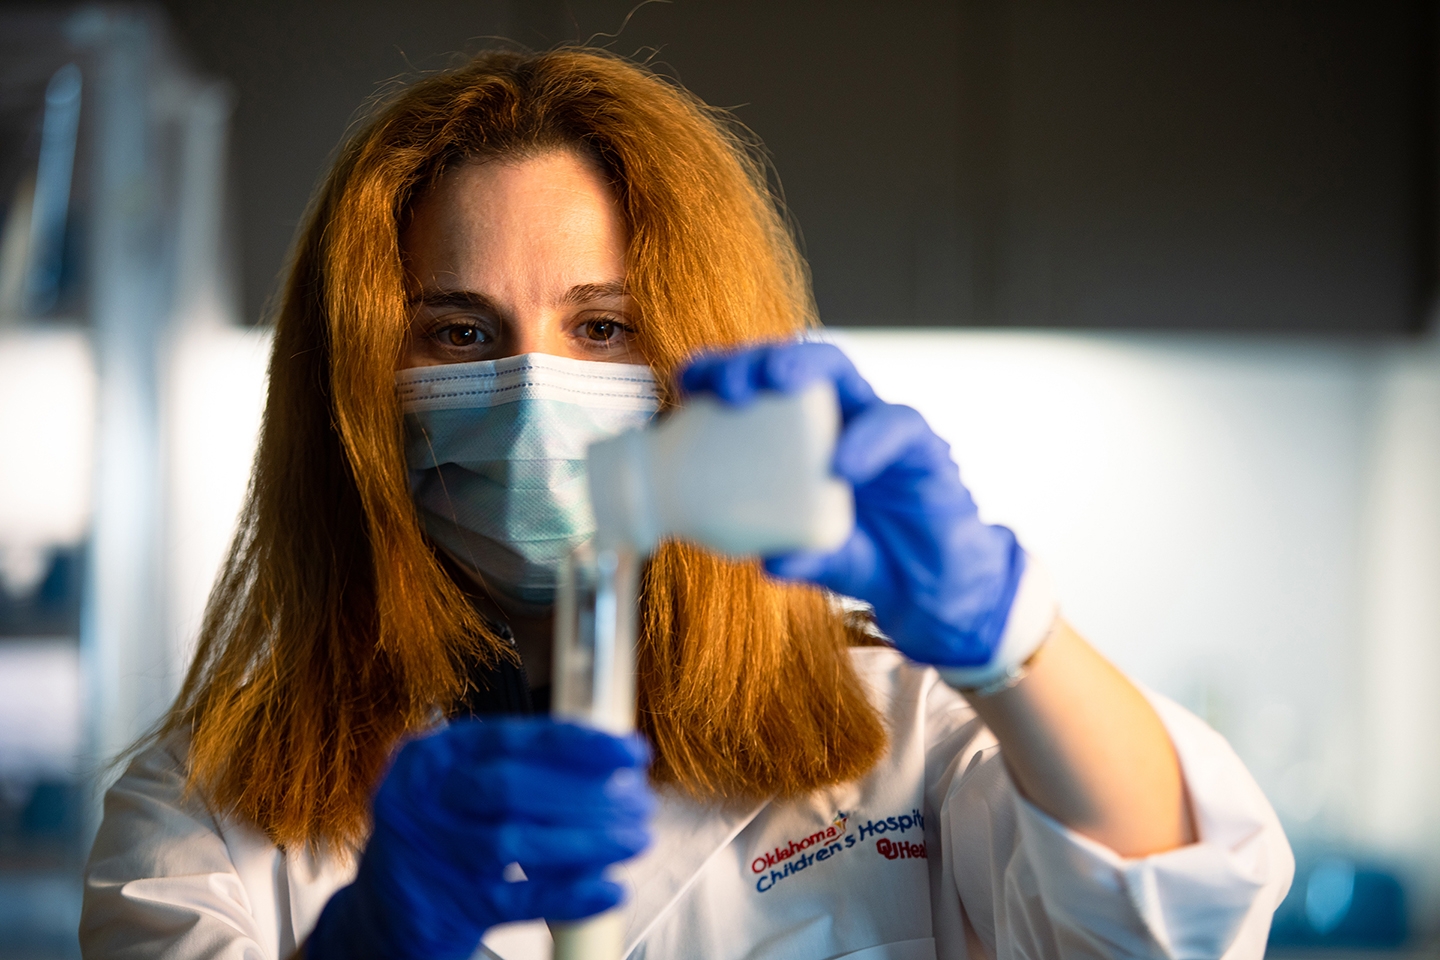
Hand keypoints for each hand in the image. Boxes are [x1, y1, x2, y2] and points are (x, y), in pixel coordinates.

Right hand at [306, 718, 653, 959]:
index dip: (577, 743)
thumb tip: (609, 764)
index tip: (630, 751)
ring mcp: (429, 855)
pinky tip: (611, 888)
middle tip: (640, 803)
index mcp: (433, 757)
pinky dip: (570, 894)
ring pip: (516, 843)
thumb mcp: (461, 789)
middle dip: (586, 793)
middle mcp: (422, 799)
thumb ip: (518, 770)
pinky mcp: (445, 908)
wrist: (382, 915)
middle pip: (512, 787)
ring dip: (587, 841)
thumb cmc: (445, 837)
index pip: (512, 738)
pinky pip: (517, 901)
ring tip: (635, 840)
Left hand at [679, 341, 1024, 668]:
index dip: (722, 373)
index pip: (757, 387)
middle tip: (728, 385)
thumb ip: (798, 556)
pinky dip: (866, 441)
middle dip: (755, 360)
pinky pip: (895, 427)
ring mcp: (877, 424)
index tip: (687, 382)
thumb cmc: (865, 556)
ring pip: (840, 370)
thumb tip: (766, 564)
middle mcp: (836, 416)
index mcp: (799, 435)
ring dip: (803, 367)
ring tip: (773, 382)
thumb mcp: (821, 560)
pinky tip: (841, 464)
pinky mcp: (921, 446)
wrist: (932, 588)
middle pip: (790, 364)